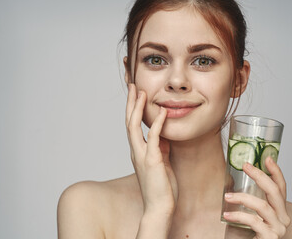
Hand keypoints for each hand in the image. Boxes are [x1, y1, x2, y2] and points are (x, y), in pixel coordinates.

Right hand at [126, 83, 177, 215]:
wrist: (160, 206)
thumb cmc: (161, 186)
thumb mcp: (160, 161)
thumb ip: (159, 146)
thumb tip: (162, 133)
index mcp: (138, 151)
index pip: (132, 125)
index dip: (133, 108)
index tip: (136, 94)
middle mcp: (136, 151)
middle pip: (128, 121)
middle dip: (131, 103)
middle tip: (133, 86)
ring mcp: (142, 155)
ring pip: (134, 127)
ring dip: (138, 108)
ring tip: (141, 92)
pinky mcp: (152, 161)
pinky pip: (153, 138)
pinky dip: (157, 123)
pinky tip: (162, 112)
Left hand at [223, 158, 290, 238]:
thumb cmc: (246, 231)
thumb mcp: (248, 210)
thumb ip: (247, 197)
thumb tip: (233, 176)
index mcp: (279, 209)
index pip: (281, 187)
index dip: (276, 171)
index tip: (267, 158)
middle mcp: (283, 218)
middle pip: (275, 192)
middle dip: (260, 175)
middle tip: (245, 166)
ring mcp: (278, 228)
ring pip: (262, 206)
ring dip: (242, 198)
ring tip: (227, 196)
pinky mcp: (270, 238)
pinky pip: (253, 222)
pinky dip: (238, 216)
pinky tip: (227, 214)